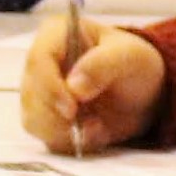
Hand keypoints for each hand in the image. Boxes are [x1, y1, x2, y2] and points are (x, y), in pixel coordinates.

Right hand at [20, 1, 166, 151]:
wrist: (143, 95)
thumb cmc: (135, 65)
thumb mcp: (130, 57)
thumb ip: (103, 65)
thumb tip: (73, 87)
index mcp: (57, 34)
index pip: (38, 59)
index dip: (50, 87)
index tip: (71, 108)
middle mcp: (42, 62)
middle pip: (31, 93)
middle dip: (58, 115)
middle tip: (92, 122)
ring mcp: (40, 92)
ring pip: (33, 118)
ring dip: (64, 130)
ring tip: (96, 125)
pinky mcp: (46, 118)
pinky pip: (44, 136)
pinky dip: (68, 140)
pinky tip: (92, 132)